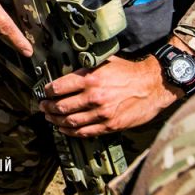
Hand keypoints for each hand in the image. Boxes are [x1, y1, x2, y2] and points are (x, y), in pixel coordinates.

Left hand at [39, 54, 178, 136]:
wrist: (152, 85)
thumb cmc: (128, 71)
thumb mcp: (104, 62)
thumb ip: (85, 68)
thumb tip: (66, 71)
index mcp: (90, 78)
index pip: (59, 87)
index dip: (47, 91)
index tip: (44, 92)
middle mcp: (93, 96)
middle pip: (61, 106)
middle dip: (48, 107)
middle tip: (42, 106)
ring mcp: (102, 113)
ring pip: (70, 121)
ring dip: (56, 121)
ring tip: (50, 118)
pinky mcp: (110, 125)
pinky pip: (85, 132)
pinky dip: (71, 132)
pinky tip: (64, 129)